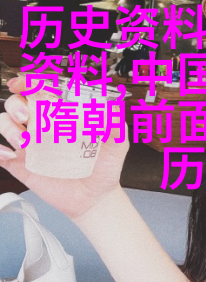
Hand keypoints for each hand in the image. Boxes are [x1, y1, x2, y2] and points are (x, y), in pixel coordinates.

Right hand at [0, 75, 129, 219]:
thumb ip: (116, 125)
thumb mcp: (117, 145)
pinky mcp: (21, 164)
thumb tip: (115, 107)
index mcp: (63, 115)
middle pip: (17, 103)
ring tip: (25, 142)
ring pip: (4, 123)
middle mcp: (43, 126)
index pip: (41, 91)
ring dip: (8, 127)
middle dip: (15, 104)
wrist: (95, 199)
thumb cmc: (104, 168)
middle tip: (27, 116)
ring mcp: (30, 144)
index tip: (22, 83)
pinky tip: (10, 155)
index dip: (28, 83)